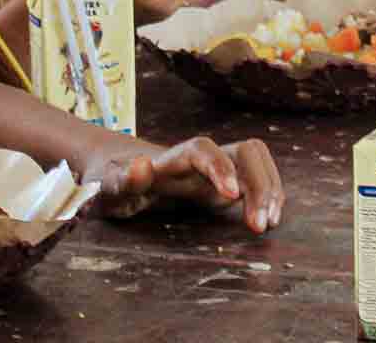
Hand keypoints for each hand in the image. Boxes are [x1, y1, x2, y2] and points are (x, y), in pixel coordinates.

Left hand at [84, 137, 284, 233]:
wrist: (117, 170)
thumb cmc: (110, 180)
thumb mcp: (105, 186)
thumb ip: (121, 180)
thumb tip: (141, 165)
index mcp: (170, 159)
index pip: (201, 150)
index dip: (219, 167)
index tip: (232, 196)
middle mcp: (199, 158)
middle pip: (243, 150)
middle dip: (259, 183)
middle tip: (259, 224)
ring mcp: (215, 168)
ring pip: (255, 161)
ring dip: (270, 188)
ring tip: (268, 223)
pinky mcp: (225, 182)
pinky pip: (257, 177)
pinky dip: (270, 194)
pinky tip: (268, 218)